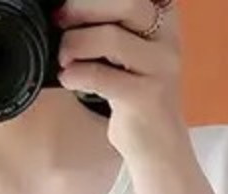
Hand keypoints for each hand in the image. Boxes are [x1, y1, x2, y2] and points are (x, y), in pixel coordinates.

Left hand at [55, 0, 186, 162]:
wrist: (158, 144)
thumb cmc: (135, 93)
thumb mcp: (129, 50)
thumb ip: (110, 24)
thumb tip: (66, 9)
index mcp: (164, 16)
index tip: (69, 6)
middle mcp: (167, 35)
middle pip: (125, 1)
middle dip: (82, 7)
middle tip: (60, 21)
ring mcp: (160, 66)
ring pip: (111, 37)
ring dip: (74, 43)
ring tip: (64, 58)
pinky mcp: (146, 96)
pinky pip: (101, 76)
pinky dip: (75, 74)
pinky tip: (67, 79)